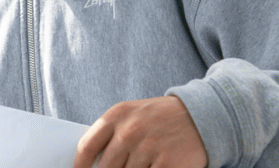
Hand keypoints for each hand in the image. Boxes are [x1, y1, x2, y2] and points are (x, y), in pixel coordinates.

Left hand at [74, 96, 207, 167]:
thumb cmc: (157, 118)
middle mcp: (130, 131)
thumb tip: (91, 162)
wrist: (199, 115)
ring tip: (138, 165)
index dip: (79, 165)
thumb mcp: (130, 115)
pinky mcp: (167, 164)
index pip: (87, 147)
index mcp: (116, 116)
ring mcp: (148, 148)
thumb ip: (110, 134)